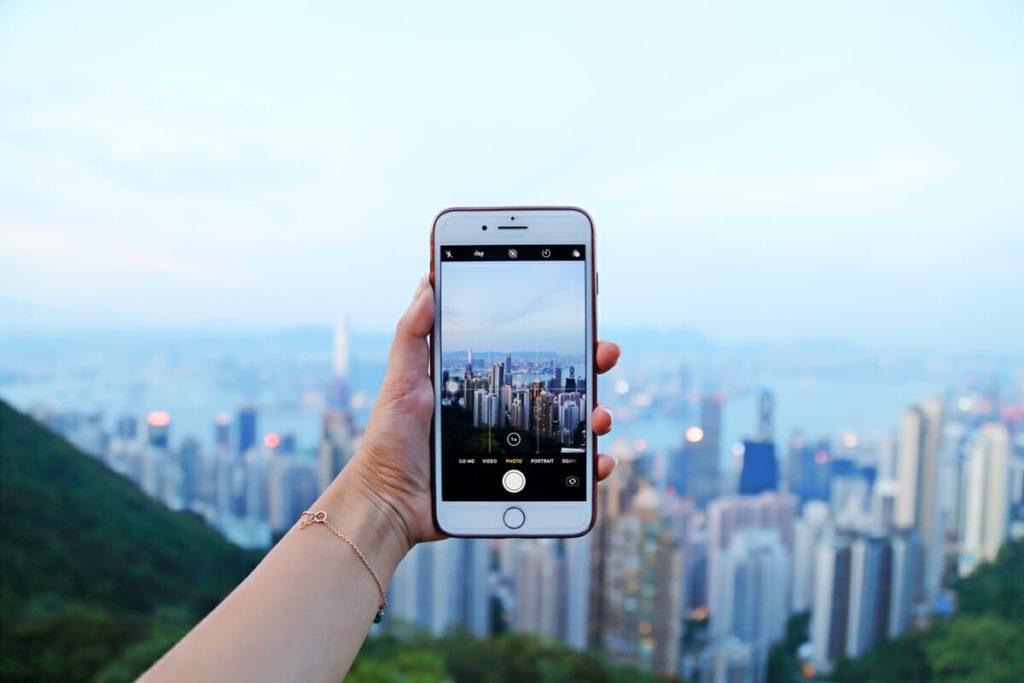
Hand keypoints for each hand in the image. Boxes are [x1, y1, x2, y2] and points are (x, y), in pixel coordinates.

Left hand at [344, 275, 620, 546]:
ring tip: (599, 415)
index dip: (559, 327)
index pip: (531, 349)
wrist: (388, 501)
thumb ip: (414, 332)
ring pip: (574, 426)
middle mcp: (509, 411)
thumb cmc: (390, 440)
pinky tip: (599, 461)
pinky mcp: (522, 483)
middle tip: (605, 352)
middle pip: (563, 382)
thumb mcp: (401, 379)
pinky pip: (568, 474)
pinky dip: (591, 467)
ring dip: (598, 415)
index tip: (585, 299)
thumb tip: (428, 280)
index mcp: (486, 383)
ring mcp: (520, 447)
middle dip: (593, 362)